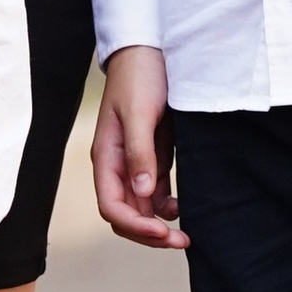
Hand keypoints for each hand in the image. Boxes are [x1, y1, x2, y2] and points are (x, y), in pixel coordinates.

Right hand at [92, 46, 182, 249]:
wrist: (149, 49)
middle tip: (181, 242)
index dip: (135, 226)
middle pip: (125, 215)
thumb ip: (139, 152)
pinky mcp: (152, 156)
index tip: (164, 232)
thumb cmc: (140, 76)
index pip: (111, 206)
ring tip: (185, 233)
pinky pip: (154, 193)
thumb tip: (142, 193)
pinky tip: (182, 207)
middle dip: (149, 234)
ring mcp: (134, 163)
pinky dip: (166, 206)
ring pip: (140, 208)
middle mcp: (116, 165)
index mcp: (106, 157)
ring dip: (158, 225)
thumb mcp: (139, 112)